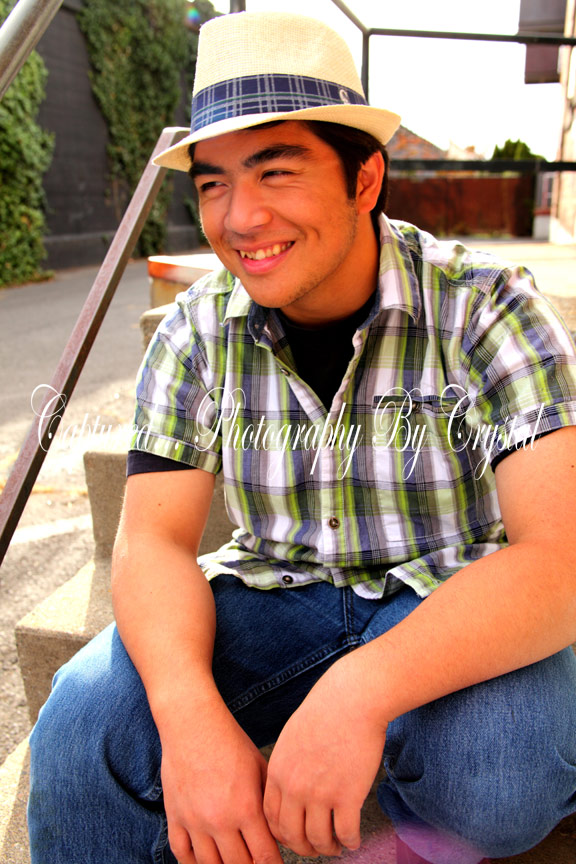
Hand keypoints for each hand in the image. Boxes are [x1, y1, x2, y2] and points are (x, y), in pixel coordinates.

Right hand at [159, 698, 283, 863]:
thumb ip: (269, 803)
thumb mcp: (260, 768)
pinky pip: (182, 855)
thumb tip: (277, 832)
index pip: (265, 856)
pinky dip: (193, 863)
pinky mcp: (175, 817)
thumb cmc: (231, 742)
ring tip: (232, 860)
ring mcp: (194, 821)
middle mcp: (220, 820)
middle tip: (254, 860)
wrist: (193, 724)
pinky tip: (205, 859)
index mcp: (246, 808)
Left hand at [263, 654, 387, 857]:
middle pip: (292, 835)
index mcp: (279, 771)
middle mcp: (295, 787)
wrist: (352, 698)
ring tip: (336, 846)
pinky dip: (350, 842)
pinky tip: (354, 840)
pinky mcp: (348, 796)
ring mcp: (321, 794)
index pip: (271, 818)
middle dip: (303, 848)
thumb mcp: (292, 736)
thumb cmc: (325, 711)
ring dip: (328, 849)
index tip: (295, 836)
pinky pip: (346, 833)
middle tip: (315, 849)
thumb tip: (289, 789)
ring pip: (319, 840)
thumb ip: (287, 765)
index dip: (283, 834)